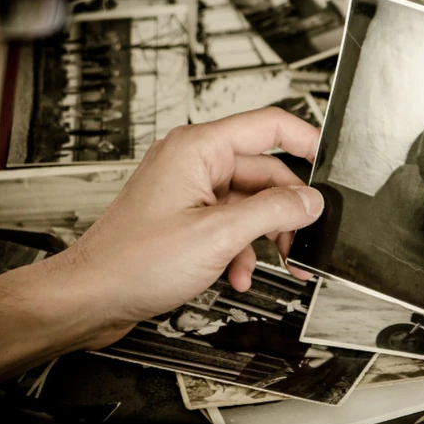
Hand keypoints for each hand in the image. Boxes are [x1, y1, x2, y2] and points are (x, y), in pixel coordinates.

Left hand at [55, 107, 323, 346]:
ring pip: (250, 203)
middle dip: (286, 210)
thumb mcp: (218, 236)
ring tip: (273, 264)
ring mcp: (189, 190)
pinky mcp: (185, 217)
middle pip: (264, 172)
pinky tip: (237, 274)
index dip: (306, 139)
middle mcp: (193, 163)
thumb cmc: (133, 262)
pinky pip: (230, 223)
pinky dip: (241, 249)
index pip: (269, 126)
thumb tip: (309, 201)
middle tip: (302, 240)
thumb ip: (273, 212)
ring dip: (264, 236)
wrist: (92, 297)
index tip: (330, 161)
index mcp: (198, 149)